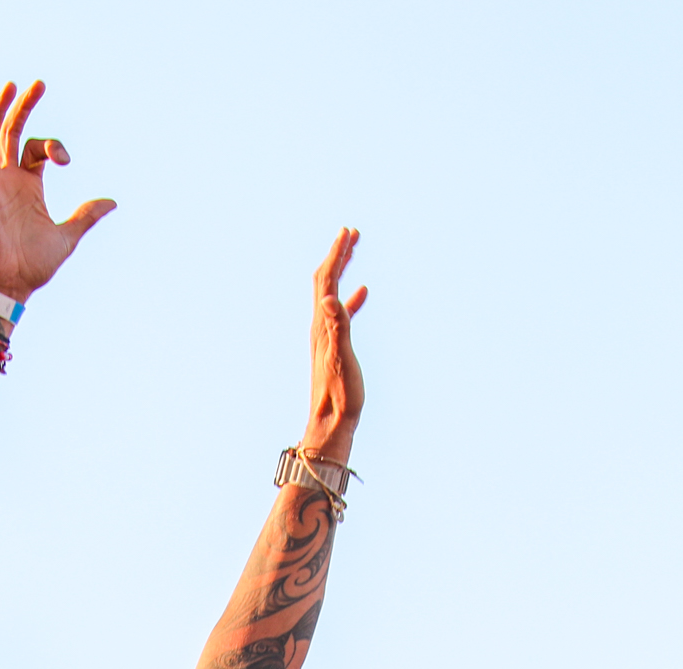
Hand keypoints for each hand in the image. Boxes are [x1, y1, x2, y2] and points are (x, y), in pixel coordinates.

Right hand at [0, 81, 115, 303]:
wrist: (10, 288)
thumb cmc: (32, 265)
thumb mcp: (67, 236)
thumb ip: (87, 216)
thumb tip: (111, 202)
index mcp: (28, 185)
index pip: (37, 149)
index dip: (54, 146)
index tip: (66, 159)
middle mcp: (8, 180)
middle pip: (12, 133)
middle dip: (25, 107)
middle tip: (39, 83)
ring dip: (0, 113)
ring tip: (11, 87)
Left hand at [303, 228, 366, 461]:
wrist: (330, 423)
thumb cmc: (340, 395)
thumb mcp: (341, 358)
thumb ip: (338, 326)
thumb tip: (329, 296)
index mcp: (322, 325)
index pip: (327, 280)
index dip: (337, 254)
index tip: (348, 232)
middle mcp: (320, 326)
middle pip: (325, 280)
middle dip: (337, 254)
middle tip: (351, 233)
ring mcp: (326, 336)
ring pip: (332, 293)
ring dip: (342, 270)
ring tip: (354, 252)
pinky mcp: (333, 348)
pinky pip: (341, 314)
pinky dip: (351, 298)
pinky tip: (363, 293)